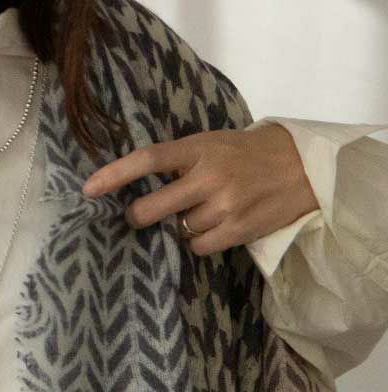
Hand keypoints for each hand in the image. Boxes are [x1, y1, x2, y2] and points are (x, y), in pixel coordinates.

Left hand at [80, 122, 320, 255]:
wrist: (302, 167)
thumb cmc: (246, 155)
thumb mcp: (212, 144)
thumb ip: (178, 162)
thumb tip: (132, 188)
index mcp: (199, 148)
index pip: (148, 159)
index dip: (115, 175)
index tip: (88, 189)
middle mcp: (209, 176)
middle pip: (152, 208)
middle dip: (137, 216)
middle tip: (138, 215)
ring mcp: (224, 205)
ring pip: (177, 229)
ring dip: (179, 226)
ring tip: (201, 211)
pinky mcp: (237, 230)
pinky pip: (197, 247)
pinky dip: (197, 241)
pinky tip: (212, 227)